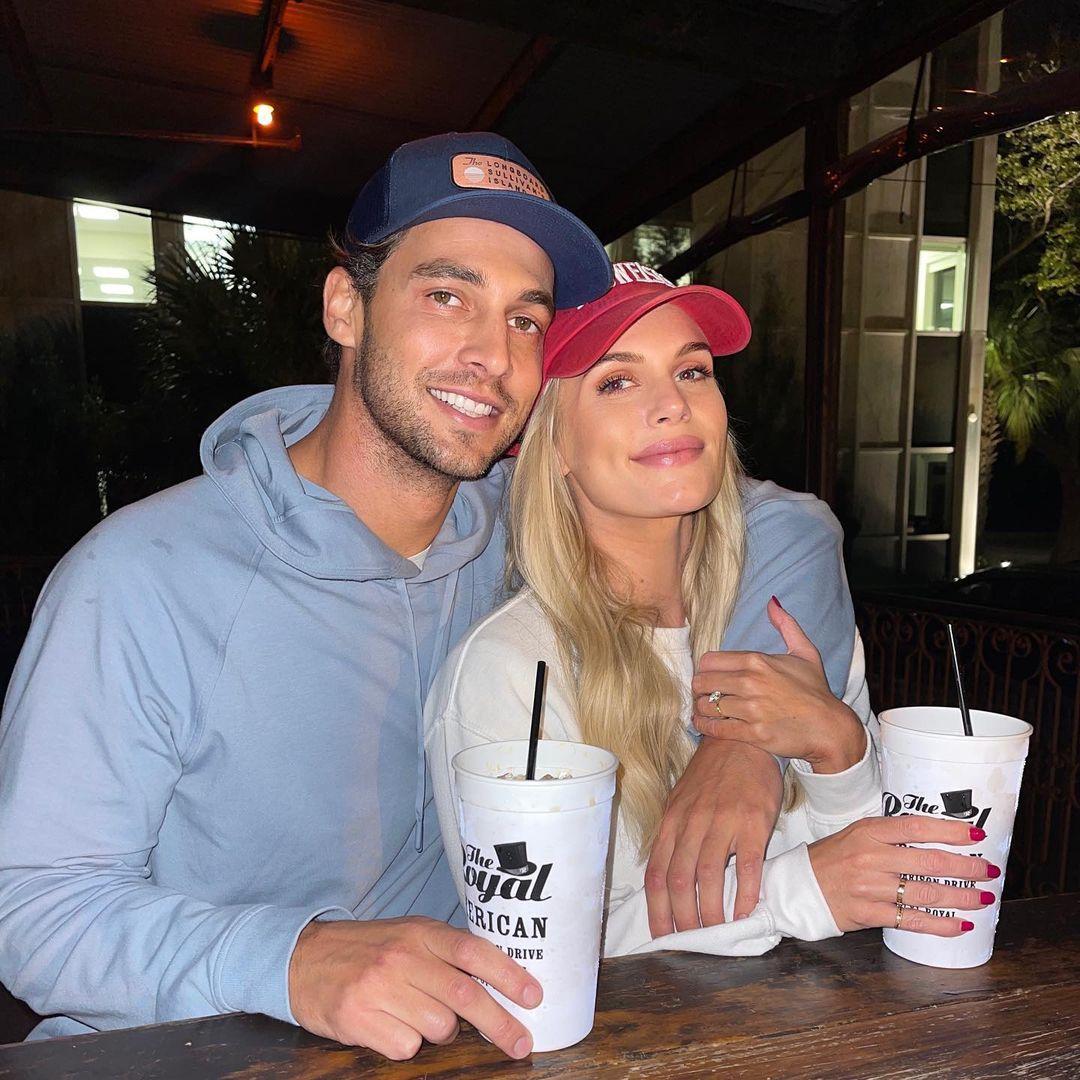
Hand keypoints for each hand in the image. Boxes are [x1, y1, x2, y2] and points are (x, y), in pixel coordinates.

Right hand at [288, 916, 541, 1060]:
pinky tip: (389, 1024)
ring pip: (438, 1028)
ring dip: (438, 1031)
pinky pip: (405, 1046)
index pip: (473, 951)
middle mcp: (403, 957)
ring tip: (416, 1013)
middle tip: (522, 1044)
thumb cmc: (368, 949)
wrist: (303, 959)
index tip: (533, 995)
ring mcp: (380, 987)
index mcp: (421, 932)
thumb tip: (499, 979)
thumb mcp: (408, 935)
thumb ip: (446, 952)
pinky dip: (405, 1042)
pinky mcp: (358, 1017)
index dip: (507, 974)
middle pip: (465, 997)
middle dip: (501, 1024)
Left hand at [644, 739, 781, 934]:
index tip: (661, 935)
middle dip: (683, 918)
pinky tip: (746, 911)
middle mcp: (692, 823)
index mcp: (672, 821)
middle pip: (679, 880)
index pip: (656, 873)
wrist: (742, 742)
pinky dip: (745, 893)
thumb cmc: (711, 776)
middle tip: (692, 942)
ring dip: (712, 912)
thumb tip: (667, 878)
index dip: (656, 908)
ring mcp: (722, 822)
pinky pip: (747, 864)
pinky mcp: (753, 822)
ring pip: (709, 876)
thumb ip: (674, 836)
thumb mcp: (681, 800)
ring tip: (717, 934)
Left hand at [691, 596, 865, 772]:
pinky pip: (715, 729)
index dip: (705, 669)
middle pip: (703, 682)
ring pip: (706, 706)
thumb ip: (786, 625)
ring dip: (702, 709)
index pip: (709, 661)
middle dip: (700, 689)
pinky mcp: (753, 733)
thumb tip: (772, 602)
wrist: (830, 727)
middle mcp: (751, 683)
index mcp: (757, 661)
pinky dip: (705, 727)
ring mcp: (751, 709)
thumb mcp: (805, 652)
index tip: (709, 676)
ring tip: (705, 710)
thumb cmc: (816, 690)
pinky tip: (705, 724)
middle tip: (704, 694)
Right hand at [808, 815, 997, 934]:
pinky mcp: (867, 913)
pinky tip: (960, 925)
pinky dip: (940, 925)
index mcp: (868, 832)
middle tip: (989, 870)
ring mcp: (869, 887)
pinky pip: (911, 920)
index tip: (976, 835)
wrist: (799, 886)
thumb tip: (936, 839)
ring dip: (960, 897)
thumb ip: (890, 835)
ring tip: (982, 898)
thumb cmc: (833, 859)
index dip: (950, 831)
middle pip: (928, 862)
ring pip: (925, 893)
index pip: (916, 827)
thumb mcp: (856, 835)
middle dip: (966, 867)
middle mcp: (870, 857)